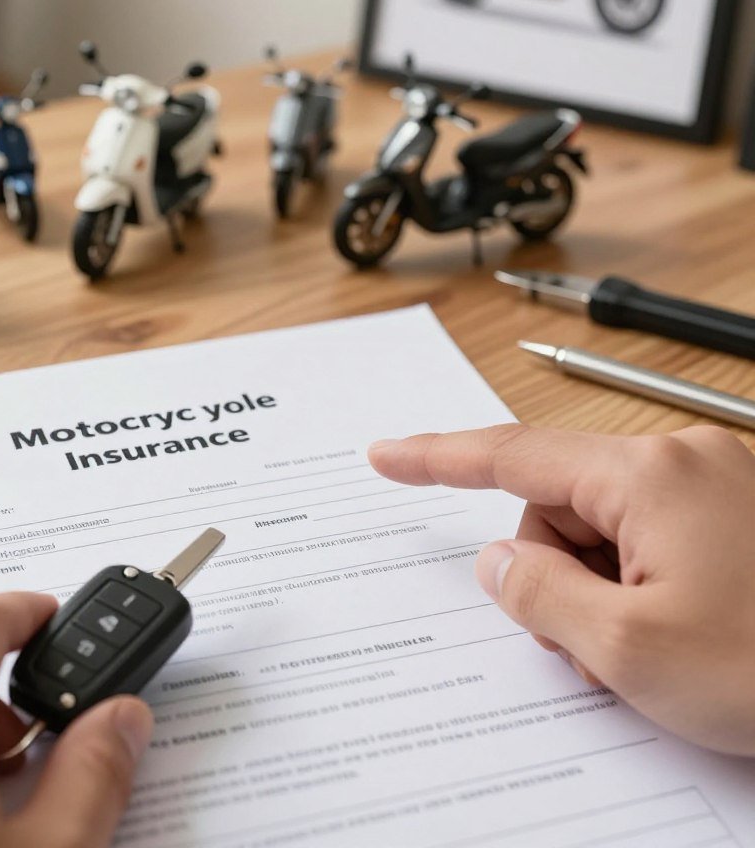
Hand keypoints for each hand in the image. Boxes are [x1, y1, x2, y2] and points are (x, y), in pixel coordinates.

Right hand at [369, 424, 754, 755]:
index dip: (437, 458)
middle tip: (592, 645)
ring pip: (607, 527)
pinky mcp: (738, 512)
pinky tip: (681, 630)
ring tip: (649, 648)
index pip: (512, 454)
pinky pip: (653, 536)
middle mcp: (682, 461)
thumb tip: (494, 561)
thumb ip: (538, 595)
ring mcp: (717, 483)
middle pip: (562, 504)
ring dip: (602, 588)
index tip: (385, 455)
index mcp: (648, 475)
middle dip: (556, 573)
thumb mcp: (629, 649)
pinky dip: (642, 584)